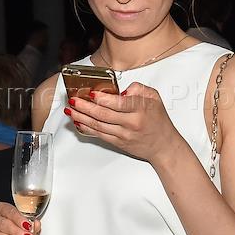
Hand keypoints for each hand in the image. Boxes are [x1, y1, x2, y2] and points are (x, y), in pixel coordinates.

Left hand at [64, 83, 184, 164]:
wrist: (163, 145)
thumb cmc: (158, 121)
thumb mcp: (154, 98)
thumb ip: (138, 89)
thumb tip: (120, 90)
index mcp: (140, 110)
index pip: (118, 104)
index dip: (102, 99)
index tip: (91, 93)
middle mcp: (131, 123)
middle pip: (103, 115)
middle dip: (85, 107)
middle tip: (74, 100)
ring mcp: (123, 135)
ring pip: (98, 125)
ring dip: (82, 118)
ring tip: (71, 110)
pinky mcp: (118, 143)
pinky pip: (99, 135)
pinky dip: (87, 128)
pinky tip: (79, 122)